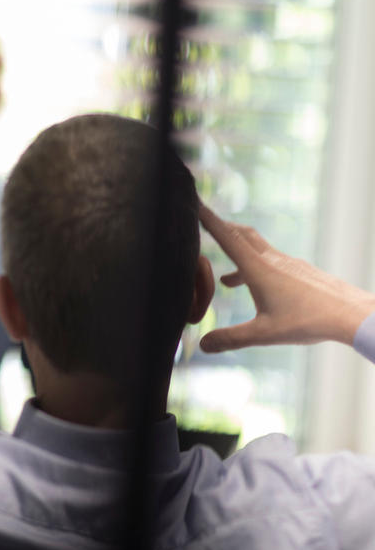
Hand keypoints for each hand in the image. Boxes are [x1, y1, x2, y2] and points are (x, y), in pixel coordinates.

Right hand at [198, 205, 374, 351]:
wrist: (352, 314)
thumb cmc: (308, 321)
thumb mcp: (264, 334)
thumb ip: (231, 339)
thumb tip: (203, 345)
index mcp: (258, 270)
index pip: (227, 239)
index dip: (208, 221)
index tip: (196, 204)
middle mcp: (273, 261)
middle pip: (243, 235)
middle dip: (224, 228)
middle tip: (208, 224)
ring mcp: (290, 264)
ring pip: (258, 251)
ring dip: (239, 256)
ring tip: (226, 280)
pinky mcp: (302, 272)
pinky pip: (273, 263)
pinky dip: (257, 270)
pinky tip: (262, 292)